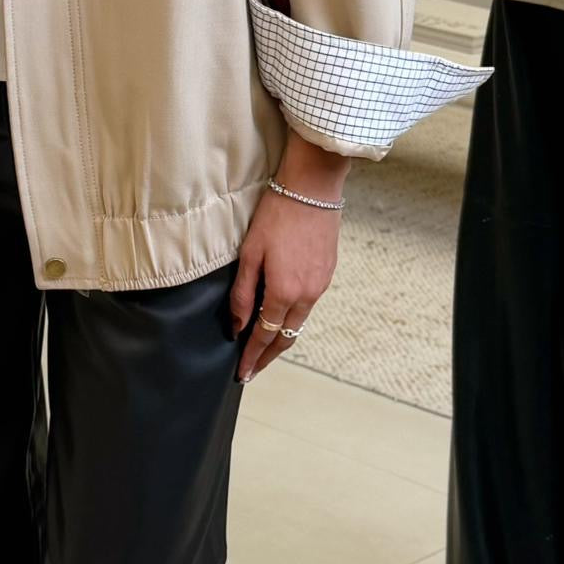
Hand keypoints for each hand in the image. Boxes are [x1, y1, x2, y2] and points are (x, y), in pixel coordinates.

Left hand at [229, 129, 348, 382]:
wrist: (312, 189)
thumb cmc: (276, 216)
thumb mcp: (250, 253)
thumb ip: (242, 293)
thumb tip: (236, 325)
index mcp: (284, 291)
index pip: (265, 335)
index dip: (252, 356)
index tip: (242, 373)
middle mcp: (307, 295)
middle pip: (286, 337)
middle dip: (268, 356)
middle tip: (252, 369)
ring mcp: (320, 285)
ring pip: (299, 323)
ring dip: (281, 337)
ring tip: (263, 346)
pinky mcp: (327, 273)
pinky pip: (308, 306)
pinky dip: (293, 317)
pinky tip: (281, 316)